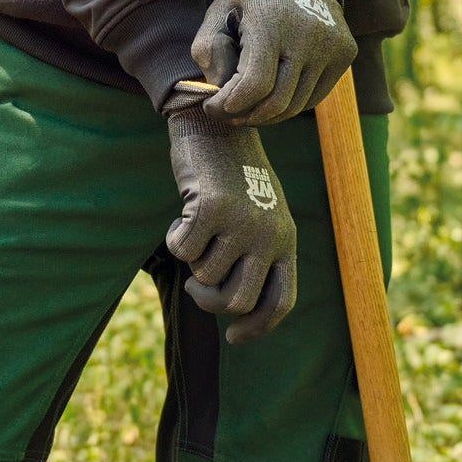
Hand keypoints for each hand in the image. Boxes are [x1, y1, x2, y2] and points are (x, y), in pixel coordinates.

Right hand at [165, 105, 296, 342]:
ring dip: (191, 259)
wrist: (216, 125)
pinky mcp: (213, 209)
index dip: (257, 327)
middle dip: (209, 301)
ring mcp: (242, 223)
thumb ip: (255, 255)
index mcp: (286, 240)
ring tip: (194, 230)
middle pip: (236, 301)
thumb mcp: (258, 214)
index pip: (280, 302)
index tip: (233, 337)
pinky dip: (174, 238)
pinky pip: (182, 250)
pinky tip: (180, 217)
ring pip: (204, 276)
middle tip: (195, 286)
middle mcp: (270, 235)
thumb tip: (233, 311)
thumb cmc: (232, 175)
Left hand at [192, 0, 355, 123]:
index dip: (230, 106)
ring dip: (268, 115)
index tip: (212, 108)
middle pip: (278, 102)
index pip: (255, 84)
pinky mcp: (345, 53)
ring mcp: (332, 45)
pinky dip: (291, 104)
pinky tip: (273, 95)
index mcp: (271, 21)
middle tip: (228, 115)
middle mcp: (308, 35)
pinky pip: (315, 96)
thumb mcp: (219, 8)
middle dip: (246, 116)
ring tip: (247, 109)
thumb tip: (219, 91)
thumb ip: (209, 49)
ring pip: (298, 105)